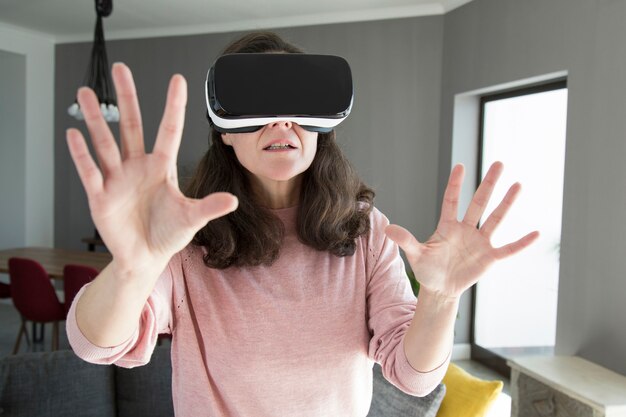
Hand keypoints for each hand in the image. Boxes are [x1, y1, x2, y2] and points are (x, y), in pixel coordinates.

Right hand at [66, 63, 237, 272]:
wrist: (146, 257)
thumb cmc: (169, 234)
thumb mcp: (191, 218)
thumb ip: (208, 207)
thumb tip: (232, 200)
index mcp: (162, 167)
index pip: (168, 130)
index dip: (173, 106)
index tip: (178, 79)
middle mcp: (137, 167)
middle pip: (131, 125)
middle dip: (127, 97)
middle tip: (120, 67)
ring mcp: (117, 179)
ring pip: (105, 142)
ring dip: (96, 118)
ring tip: (86, 92)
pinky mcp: (100, 196)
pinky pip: (90, 171)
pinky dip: (81, 154)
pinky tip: (74, 134)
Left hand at [385, 162, 538, 299]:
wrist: (440, 289)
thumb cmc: (427, 269)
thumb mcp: (416, 255)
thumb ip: (406, 240)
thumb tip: (388, 228)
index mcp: (447, 226)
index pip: (452, 200)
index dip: (455, 184)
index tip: (460, 166)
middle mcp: (466, 229)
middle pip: (479, 203)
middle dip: (488, 184)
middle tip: (499, 163)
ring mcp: (480, 242)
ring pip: (495, 219)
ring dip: (507, 203)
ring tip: (518, 185)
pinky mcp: (489, 258)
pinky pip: (508, 249)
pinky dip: (522, 243)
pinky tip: (536, 233)